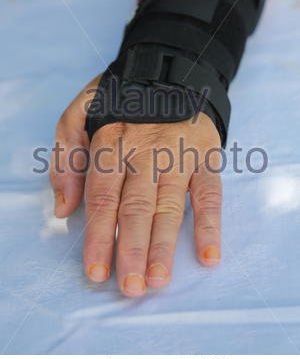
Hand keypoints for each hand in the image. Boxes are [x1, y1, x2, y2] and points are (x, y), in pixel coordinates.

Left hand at [50, 74, 222, 296]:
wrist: (170, 70)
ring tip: (159, 280)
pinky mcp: (206, 155)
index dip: (98, 236)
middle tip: (130, 288)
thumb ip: (65, 158)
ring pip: (170, 205)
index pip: (102, 197)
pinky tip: (209, 255)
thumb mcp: (78, 113)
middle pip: (136, 207)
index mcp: (110, 142)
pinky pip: (210, 193)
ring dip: (164, 245)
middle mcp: (145, 151)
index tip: (96, 272)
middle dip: (131, 250)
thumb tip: (64, 210)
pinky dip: (210, 224)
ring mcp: (179, 154)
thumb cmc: (121, 99)